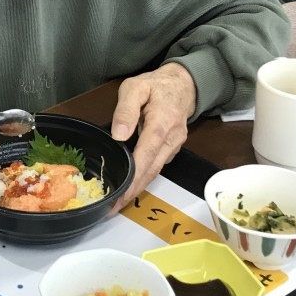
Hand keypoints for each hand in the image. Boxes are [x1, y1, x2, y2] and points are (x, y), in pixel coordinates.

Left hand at [109, 63, 196, 211]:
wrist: (182, 85)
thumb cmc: (155, 86)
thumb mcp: (135, 87)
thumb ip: (125, 110)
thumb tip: (118, 135)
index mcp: (162, 122)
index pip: (147, 155)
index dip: (134, 177)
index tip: (120, 195)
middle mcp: (172, 138)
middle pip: (152, 170)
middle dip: (133, 191)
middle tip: (113, 209)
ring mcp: (174, 146)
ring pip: (155, 171)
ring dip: (138, 187)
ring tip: (117, 202)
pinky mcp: (172, 149)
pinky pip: (157, 166)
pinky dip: (144, 178)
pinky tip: (129, 185)